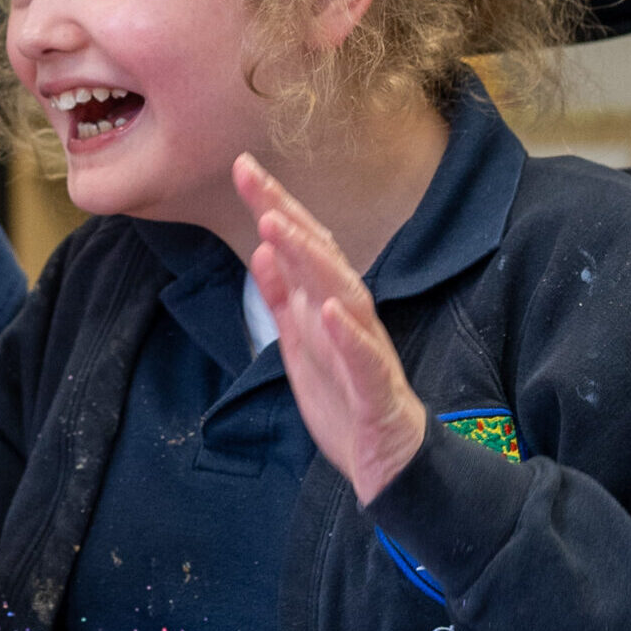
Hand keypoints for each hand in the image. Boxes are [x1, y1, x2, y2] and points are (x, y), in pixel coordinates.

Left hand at [236, 153, 428, 504]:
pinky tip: (327, 310)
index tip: (242, 168)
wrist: (388, 463)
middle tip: (253, 177)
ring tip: (278, 227)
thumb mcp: (299, 344)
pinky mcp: (375, 392)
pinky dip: (347, 335)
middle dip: (287, 215)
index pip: (300, 246)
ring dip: (312, 261)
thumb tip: (262, 251)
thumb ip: (282, 298)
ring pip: (342, 296)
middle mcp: (348, 319)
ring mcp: (365, 351)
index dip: (273, 206)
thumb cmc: (345, 399)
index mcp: (325, 306)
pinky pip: (364, 360)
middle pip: (320, 257)